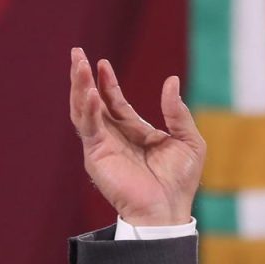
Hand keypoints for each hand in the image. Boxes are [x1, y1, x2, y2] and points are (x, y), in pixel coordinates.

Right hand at [69, 48, 204, 225]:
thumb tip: (171, 81)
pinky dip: (87, 108)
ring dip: (79, 87)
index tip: (101, 62)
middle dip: (83, 78)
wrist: (168, 210)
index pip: (115, 102)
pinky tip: (90, 92)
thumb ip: (177, 111)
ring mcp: (103, 146)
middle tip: (76, 54)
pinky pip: (88, 128)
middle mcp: (115, 137)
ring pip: (84, 110)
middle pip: (93, 101)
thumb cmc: (180, 181)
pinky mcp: (96, 156)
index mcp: (135, 132)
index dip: (108, 82)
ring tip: (77, 65)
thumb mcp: (188, 140)